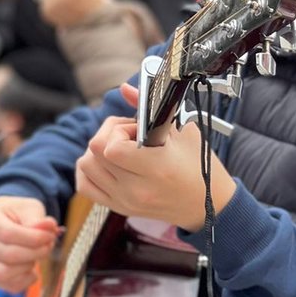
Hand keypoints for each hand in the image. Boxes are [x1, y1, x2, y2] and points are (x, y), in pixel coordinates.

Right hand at [0, 196, 61, 291]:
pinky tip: (33, 267)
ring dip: (29, 266)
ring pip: (5, 274)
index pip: (8, 234)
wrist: (7, 221)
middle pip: (8, 255)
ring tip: (39, 253)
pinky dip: (27, 279)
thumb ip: (38, 219)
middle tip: (49, 245)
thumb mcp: (29, 208)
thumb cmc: (18, 213)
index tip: (50, 236)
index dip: (34, 238)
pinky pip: (9, 286)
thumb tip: (49, 226)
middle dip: (35, 252)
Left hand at [74, 83, 235, 229]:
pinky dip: (90, 170)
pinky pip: (85, 185)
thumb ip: (150, 108)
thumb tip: (125, 89)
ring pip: (85, 166)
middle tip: (130, 134)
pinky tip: (107, 163)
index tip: (137, 129)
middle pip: (94, 152)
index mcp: (156, 169)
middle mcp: (137, 189)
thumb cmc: (201, 167)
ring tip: (121, 148)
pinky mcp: (119, 207)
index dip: (120, 130)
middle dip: (109, 134)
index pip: (112, 147)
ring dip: (98, 151)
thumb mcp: (184, 133)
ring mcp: (125, 200)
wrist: (210, 205)